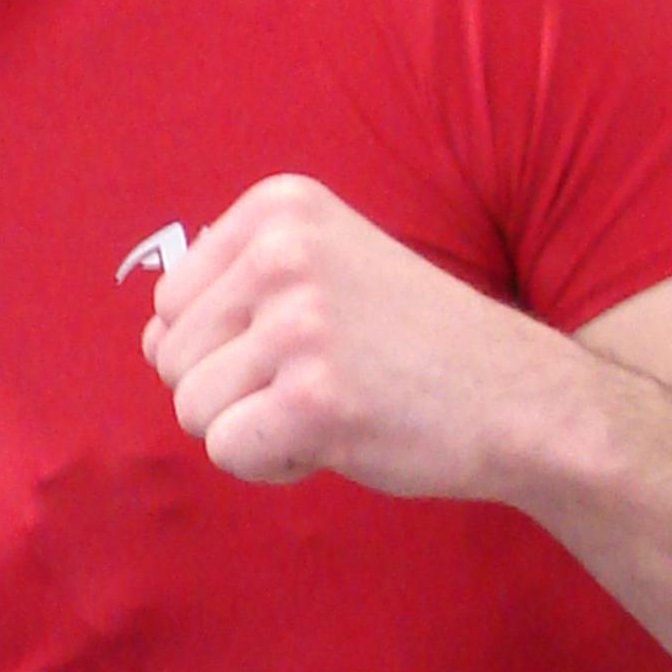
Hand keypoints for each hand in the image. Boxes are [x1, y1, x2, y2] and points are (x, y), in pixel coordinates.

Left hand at [140, 174, 566, 499]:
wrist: (523, 398)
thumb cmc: (414, 344)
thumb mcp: (326, 273)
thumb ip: (229, 296)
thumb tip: (148, 340)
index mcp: (281, 207)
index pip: (170, 300)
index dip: (226, 344)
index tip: (308, 341)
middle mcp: (283, 252)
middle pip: (170, 357)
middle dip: (232, 390)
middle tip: (323, 380)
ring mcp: (299, 323)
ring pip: (193, 410)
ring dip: (253, 429)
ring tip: (332, 406)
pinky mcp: (314, 398)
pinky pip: (228, 451)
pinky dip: (274, 464)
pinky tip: (338, 439)